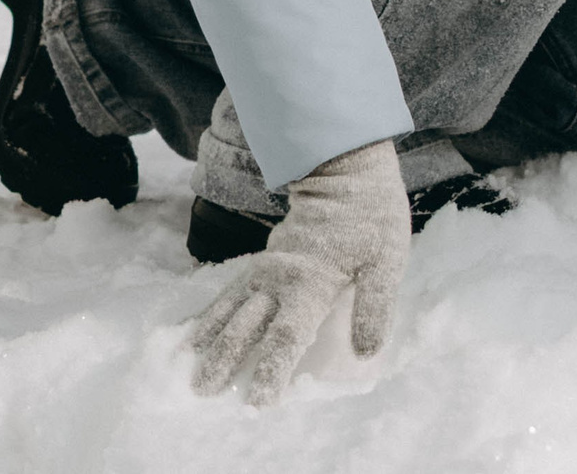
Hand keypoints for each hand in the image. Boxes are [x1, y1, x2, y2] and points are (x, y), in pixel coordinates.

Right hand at [188, 139, 409, 403]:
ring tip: (190, 371)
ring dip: (209, 342)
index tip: (256, 403)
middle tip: (202, 392)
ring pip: (228, 310)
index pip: (286, 337)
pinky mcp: (260, 262)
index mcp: (310, 286)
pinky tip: (195, 335)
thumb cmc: (371, 221)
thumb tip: (365, 353)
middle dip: (224, 361)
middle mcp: (279, 281)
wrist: (348, 174)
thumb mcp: (387, 261)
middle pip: (245, 328)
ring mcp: (264, 270)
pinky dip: (209, 315)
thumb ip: (375, 306)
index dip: (271, 371)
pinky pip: (228, 292)